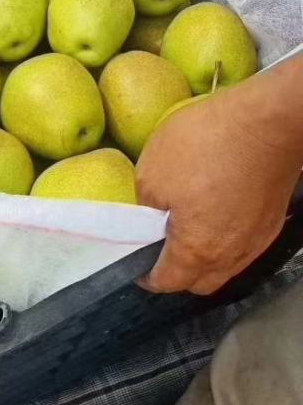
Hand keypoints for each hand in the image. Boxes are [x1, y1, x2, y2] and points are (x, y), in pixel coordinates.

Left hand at [136, 75, 301, 294]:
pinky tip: (215, 215)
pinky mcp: (270, 222)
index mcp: (197, 250)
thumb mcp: (151, 173)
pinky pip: (242, 246)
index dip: (146, 277)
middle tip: (160, 246)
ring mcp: (256, 240)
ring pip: (224, 266)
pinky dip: (225, 240)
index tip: (135, 262)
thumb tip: (151, 219)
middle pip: (199, 282)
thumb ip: (145, 208)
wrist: (266, 121)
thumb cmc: (205, 145)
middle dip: (177, 273)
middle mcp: (231, 255)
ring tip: (187, 228)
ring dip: (203, 257)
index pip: (168, 282)